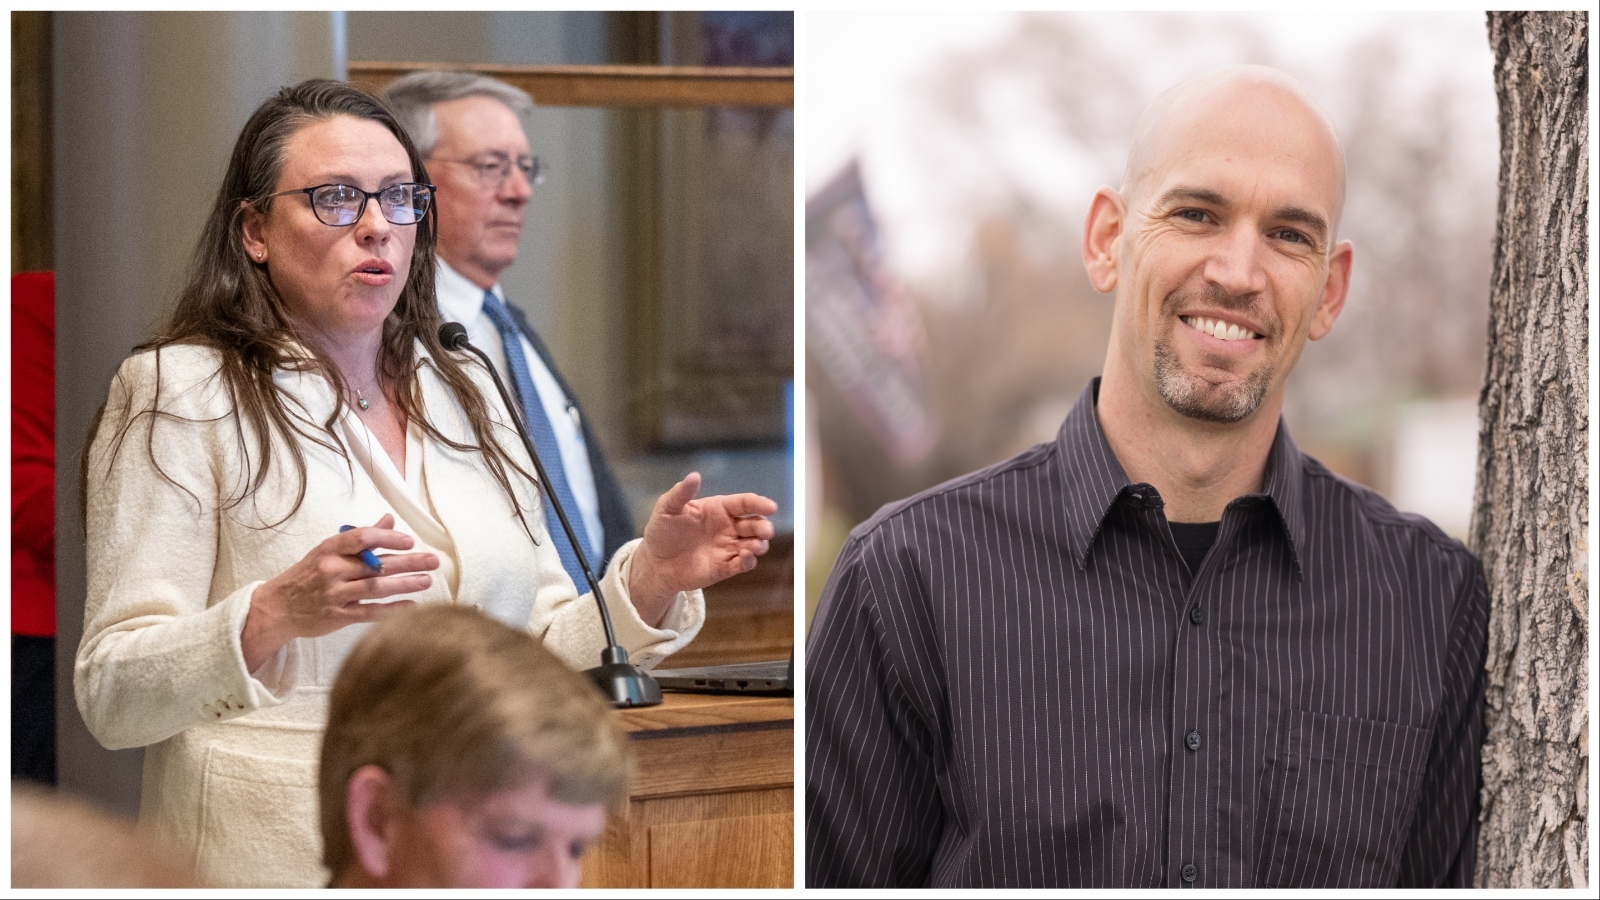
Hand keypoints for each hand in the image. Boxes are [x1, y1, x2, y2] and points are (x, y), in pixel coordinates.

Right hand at [240, 514, 437, 670]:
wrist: (277, 607)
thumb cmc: (308, 575)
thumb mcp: (328, 551)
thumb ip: (361, 537)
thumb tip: (389, 519)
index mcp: (330, 549)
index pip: (362, 538)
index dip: (388, 538)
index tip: (409, 542)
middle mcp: (332, 570)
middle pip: (376, 565)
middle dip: (408, 562)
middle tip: (433, 561)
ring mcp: (335, 594)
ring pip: (375, 588)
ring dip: (405, 585)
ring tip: (426, 581)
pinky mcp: (338, 616)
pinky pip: (369, 612)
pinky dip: (391, 610)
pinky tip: (411, 606)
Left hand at [628, 473, 777, 625]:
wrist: (655, 562)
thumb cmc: (662, 531)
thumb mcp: (667, 508)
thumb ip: (681, 493)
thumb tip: (694, 475)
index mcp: (719, 509)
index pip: (744, 503)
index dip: (759, 503)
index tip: (771, 507)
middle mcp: (728, 527)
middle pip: (755, 524)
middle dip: (764, 527)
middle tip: (765, 532)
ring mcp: (728, 547)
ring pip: (754, 544)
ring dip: (759, 545)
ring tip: (755, 547)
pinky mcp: (725, 567)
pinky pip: (743, 564)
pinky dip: (749, 562)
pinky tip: (745, 559)